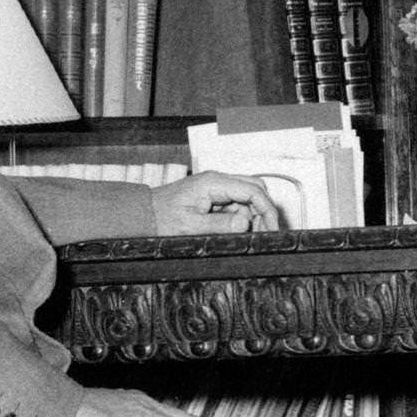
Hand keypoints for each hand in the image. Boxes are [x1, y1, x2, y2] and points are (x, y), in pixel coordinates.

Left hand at [151, 171, 280, 236]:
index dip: (267, 209)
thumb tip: (244, 224)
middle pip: (256, 188)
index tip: (272, 227)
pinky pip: (236, 204)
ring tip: (250, 235)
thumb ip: (219, 225)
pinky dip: (242, 217)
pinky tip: (239, 231)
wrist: (144, 214)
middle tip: (265, 232)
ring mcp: (216, 188)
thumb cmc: (160, 217)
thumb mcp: (190, 226)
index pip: (253, 190)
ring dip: (253, 215)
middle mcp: (217, 181)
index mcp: (213, 182)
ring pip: (248, 196)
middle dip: (264, 210)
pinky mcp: (214, 197)